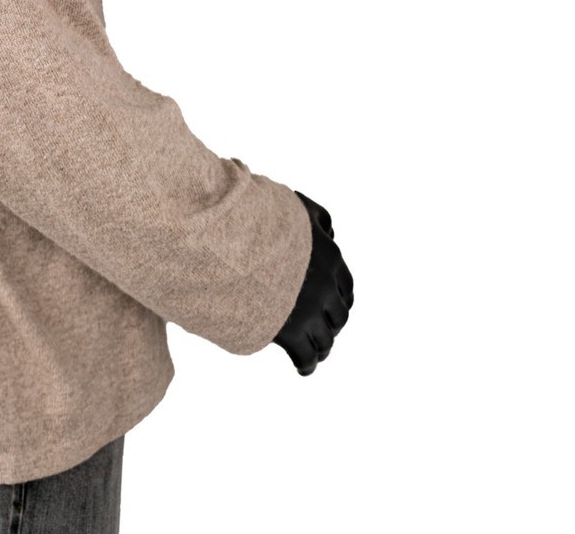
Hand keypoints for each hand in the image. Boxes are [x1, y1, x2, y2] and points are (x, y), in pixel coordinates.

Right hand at [273, 191, 353, 375]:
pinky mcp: (289, 331)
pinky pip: (306, 355)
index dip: (341, 298)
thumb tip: (331, 231)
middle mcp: (325, 287)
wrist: (229, 239)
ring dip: (322, 346)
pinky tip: (303, 367)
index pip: (345, 286)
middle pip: (338, 315)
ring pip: (325, 338)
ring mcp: (309, 311)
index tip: (335, 305)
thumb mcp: (293, 206)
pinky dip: (307, 363)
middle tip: (324, 330)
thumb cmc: (256, 218)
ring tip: (315, 353)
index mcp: (329, 257)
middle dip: (332, 323)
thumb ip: (315, 216)